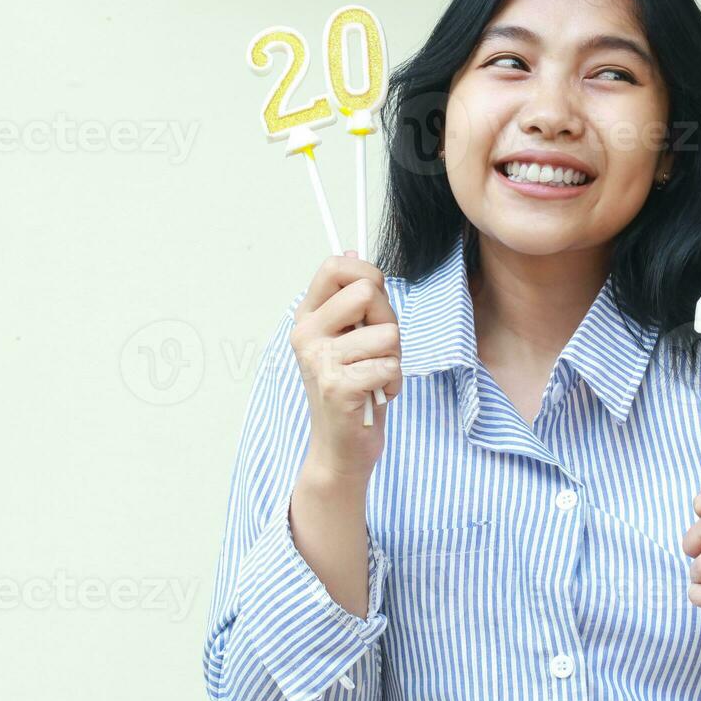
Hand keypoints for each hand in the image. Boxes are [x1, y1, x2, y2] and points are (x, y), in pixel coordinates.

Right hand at [290, 251, 401, 484]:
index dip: (368, 274)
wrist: (341, 448)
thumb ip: (353, 301)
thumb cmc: (354, 390)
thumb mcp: (351, 339)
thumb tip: (352, 252)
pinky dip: (393, 382)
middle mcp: (306, 334)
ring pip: (387, 333)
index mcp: (308, 317)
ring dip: (393, 358)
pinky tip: (376, 395)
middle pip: (367, 292)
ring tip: (375, 377)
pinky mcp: (337, 386)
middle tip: (378, 350)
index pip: (335, 267)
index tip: (376, 298)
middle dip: (388, 321)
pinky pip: (389, 365)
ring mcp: (319, 360)